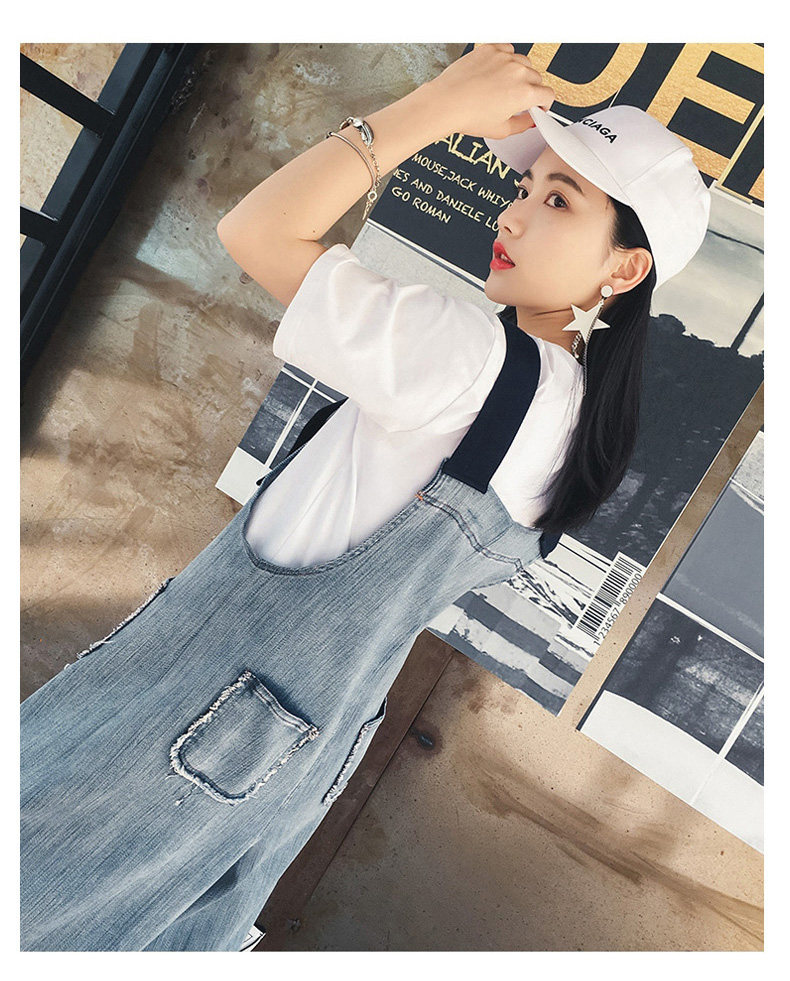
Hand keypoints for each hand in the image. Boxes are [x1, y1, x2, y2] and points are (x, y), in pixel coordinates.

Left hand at [426, 43, 554, 139]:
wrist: (446, 102)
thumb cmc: (468, 116)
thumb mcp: (500, 130)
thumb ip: (522, 125)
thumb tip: (529, 121)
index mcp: (525, 93)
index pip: (548, 94)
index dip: (544, 103)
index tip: (538, 106)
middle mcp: (518, 72)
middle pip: (536, 78)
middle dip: (531, 89)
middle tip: (517, 99)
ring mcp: (504, 58)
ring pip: (524, 62)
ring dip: (520, 73)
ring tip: (504, 85)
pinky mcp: (490, 50)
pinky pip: (507, 49)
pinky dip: (506, 59)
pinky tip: (496, 71)